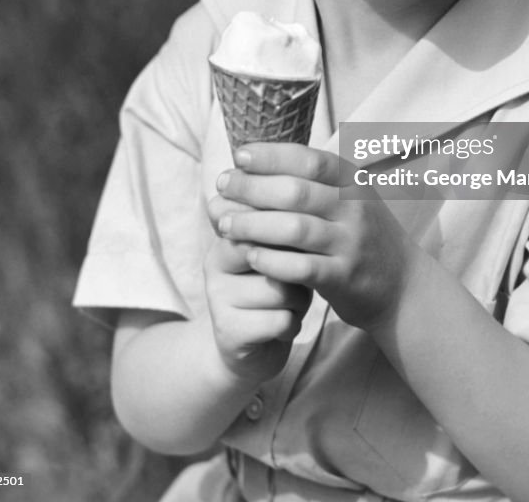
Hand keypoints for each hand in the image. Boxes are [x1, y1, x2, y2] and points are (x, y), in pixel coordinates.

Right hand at [203, 192, 311, 383]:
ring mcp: (217, 297)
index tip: (307, 241)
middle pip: (274, 250)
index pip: (266, 215)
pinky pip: (280, 321)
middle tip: (302, 273)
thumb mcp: (280, 247)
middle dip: (298, 265)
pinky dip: (292, 324)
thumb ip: (288, 220)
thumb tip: (313, 183)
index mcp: (228, 231)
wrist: (252, 346)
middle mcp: (215, 260)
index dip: (295, 230)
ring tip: (291, 302)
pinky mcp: (229, 332)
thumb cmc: (276, 283)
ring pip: (281, 288)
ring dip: (299, 299)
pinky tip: (285, 325)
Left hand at [208, 143, 414, 330]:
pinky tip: (250, 256)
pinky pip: (302, 268)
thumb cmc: (359, 234)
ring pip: (295, 229)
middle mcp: (354, 207)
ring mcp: (351, 243)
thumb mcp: (346, 198)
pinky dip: (272, 261)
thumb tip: (252, 163)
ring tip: (225, 224)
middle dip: (252, 188)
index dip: (271, 155)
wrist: (402, 284)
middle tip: (222, 188)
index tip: (239, 156)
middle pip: (296, 191)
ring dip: (254, 225)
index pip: (308, 158)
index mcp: (351, 180)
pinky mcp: (345, 277)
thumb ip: (310, 182)